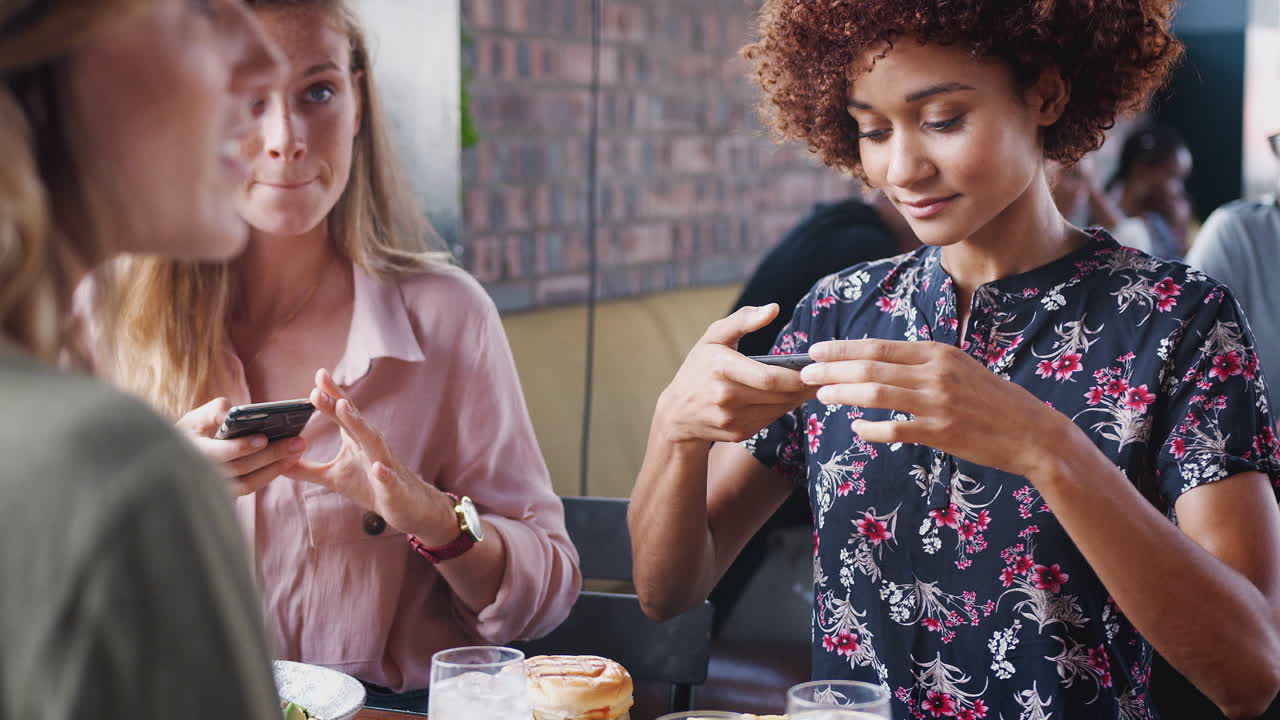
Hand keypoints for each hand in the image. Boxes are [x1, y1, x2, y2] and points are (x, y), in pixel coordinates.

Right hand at [176, 397, 306, 494]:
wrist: (181, 458)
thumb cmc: (193, 431)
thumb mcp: (198, 417)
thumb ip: (216, 411)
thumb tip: (235, 413)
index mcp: (192, 451)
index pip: (219, 453)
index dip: (241, 446)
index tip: (264, 438)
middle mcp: (202, 475)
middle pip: (241, 468)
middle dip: (271, 454)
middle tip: (298, 442)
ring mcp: (215, 488)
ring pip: (248, 483)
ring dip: (276, 467)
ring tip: (298, 450)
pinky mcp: (227, 494)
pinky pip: (251, 487)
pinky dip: (270, 474)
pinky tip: (288, 460)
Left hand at [291, 369, 457, 543]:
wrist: (404, 506)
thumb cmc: (370, 486)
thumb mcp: (333, 478)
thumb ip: (307, 469)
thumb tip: (278, 463)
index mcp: (357, 440)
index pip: (342, 414)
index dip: (331, 395)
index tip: (318, 375)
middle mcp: (371, 446)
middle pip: (354, 421)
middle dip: (338, 404)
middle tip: (320, 387)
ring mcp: (383, 464)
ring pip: (372, 442)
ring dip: (359, 425)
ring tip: (344, 409)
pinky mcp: (393, 487)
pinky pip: (388, 479)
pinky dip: (384, 473)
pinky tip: (378, 468)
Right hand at [656, 304, 815, 445]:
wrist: (677, 412)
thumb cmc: (700, 368)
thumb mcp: (714, 337)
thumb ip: (743, 320)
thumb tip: (773, 309)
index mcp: (720, 368)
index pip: (768, 377)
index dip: (796, 376)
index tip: (815, 367)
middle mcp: (725, 397)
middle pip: (778, 395)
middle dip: (803, 386)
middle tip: (823, 376)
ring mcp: (731, 419)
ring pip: (778, 408)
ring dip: (796, 398)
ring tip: (809, 385)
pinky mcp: (737, 433)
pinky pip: (769, 420)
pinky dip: (781, 409)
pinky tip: (785, 398)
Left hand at [801, 339, 1070, 477]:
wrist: (1032, 432)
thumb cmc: (991, 400)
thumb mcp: (958, 368)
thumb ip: (921, 364)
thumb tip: (878, 363)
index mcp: (937, 353)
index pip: (878, 347)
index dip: (843, 349)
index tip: (816, 351)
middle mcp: (935, 373)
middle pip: (871, 367)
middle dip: (832, 369)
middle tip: (803, 372)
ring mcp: (938, 403)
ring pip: (878, 395)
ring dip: (844, 395)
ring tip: (820, 396)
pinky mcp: (942, 432)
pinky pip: (897, 430)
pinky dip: (873, 429)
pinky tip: (856, 428)